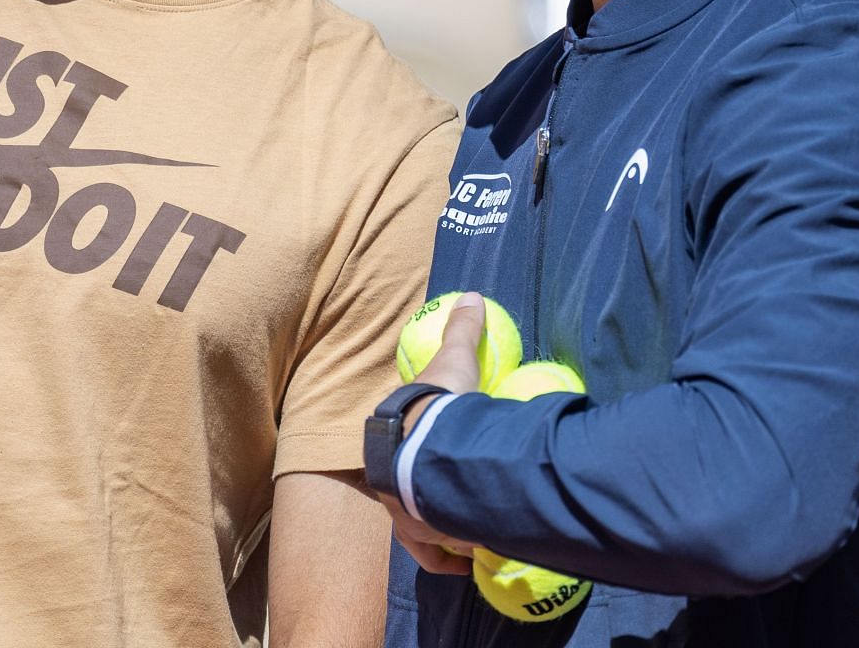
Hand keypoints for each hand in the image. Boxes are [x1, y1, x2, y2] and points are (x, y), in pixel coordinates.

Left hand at [376, 292, 488, 574]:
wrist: (433, 452)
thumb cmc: (439, 407)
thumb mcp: (454, 360)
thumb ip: (463, 330)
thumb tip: (470, 295)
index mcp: (392, 436)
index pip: (395, 444)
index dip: (412, 447)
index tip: (432, 450)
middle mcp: (388, 477)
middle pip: (401, 491)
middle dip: (422, 498)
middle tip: (452, 499)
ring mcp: (402, 509)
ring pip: (417, 528)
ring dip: (438, 532)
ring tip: (464, 537)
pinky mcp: (420, 534)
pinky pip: (434, 553)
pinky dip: (449, 559)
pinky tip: (466, 563)